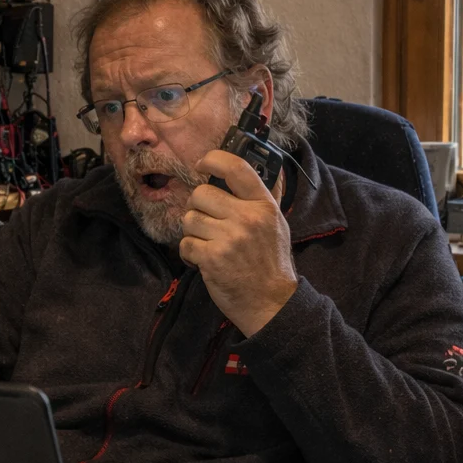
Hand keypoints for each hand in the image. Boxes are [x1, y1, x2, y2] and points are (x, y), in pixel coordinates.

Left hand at [180, 150, 297, 336]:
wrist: (271, 303)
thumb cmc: (270, 262)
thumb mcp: (276, 224)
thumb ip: (264, 197)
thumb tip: (262, 167)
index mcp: (263, 205)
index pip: (235, 167)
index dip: (213, 160)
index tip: (202, 164)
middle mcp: (247, 218)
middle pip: (201, 194)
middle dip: (197, 208)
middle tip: (206, 223)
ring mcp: (229, 238)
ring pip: (189, 219)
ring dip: (192, 232)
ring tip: (207, 243)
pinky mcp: (212, 258)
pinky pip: (185, 243)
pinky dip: (189, 253)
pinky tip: (202, 260)